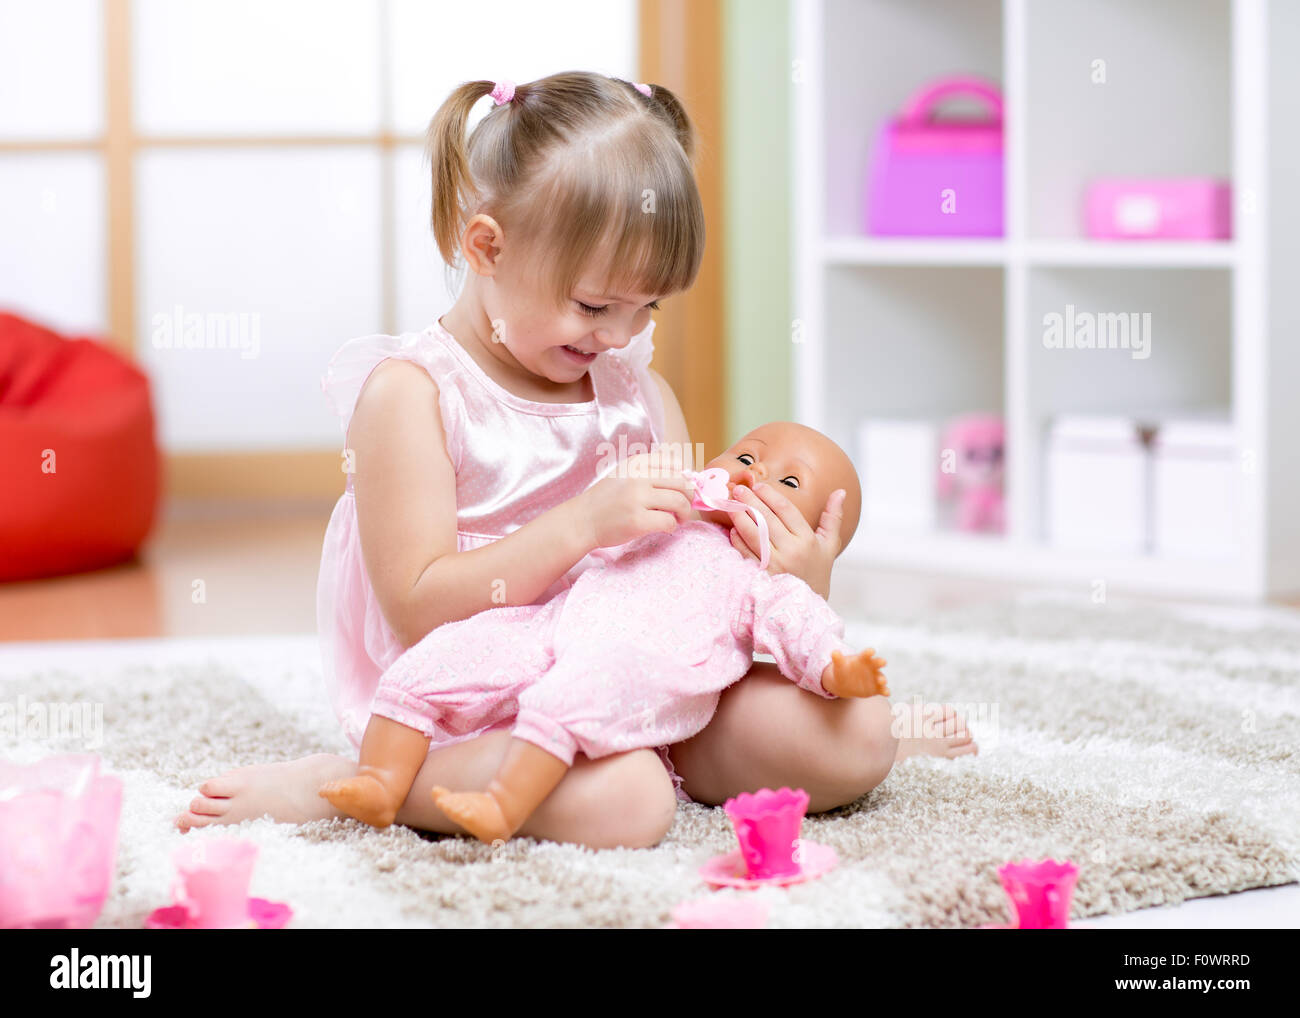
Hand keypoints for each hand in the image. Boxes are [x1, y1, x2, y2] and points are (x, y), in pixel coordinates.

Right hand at [576, 450, 694, 550]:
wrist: (582, 520)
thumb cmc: (606, 500)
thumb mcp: (625, 474)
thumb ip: (650, 472)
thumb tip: (686, 477)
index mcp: (636, 463)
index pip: (676, 464)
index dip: (684, 478)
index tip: (680, 490)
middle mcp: (637, 477)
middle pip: (682, 483)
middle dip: (689, 497)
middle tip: (682, 508)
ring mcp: (637, 499)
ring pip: (679, 502)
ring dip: (684, 513)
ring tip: (677, 519)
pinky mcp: (637, 521)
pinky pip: (669, 521)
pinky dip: (672, 526)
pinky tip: (665, 528)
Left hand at [728, 482, 845, 598]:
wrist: (808, 605)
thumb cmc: (817, 571)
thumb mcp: (829, 544)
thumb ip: (833, 517)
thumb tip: (840, 492)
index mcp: (807, 540)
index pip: (786, 510)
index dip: (770, 495)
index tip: (759, 486)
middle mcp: (791, 551)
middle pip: (767, 519)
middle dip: (750, 501)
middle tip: (738, 490)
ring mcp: (775, 564)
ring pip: (753, 534)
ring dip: (740, 517)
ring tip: (731, 505)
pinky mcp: (761, 575)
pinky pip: (745, 553)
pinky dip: (737, 540)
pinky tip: (733, 529)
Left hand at [824, 648, 889, 698]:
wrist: (845, 683)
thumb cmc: (844, 671)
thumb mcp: (839, 665)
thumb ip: (837, 659)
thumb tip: (834, 652)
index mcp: (863, 659)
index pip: (866, 654)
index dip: (869, 652)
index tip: (871, 651)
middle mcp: (871, 667)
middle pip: (877, 663)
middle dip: (880, 662)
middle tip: (883, 662)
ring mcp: (875, 678)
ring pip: (881, 677)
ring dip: (882, 678)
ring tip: (882, 681)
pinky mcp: (876, 688)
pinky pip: (882, 689)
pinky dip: (885, 691)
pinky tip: (887, 693)